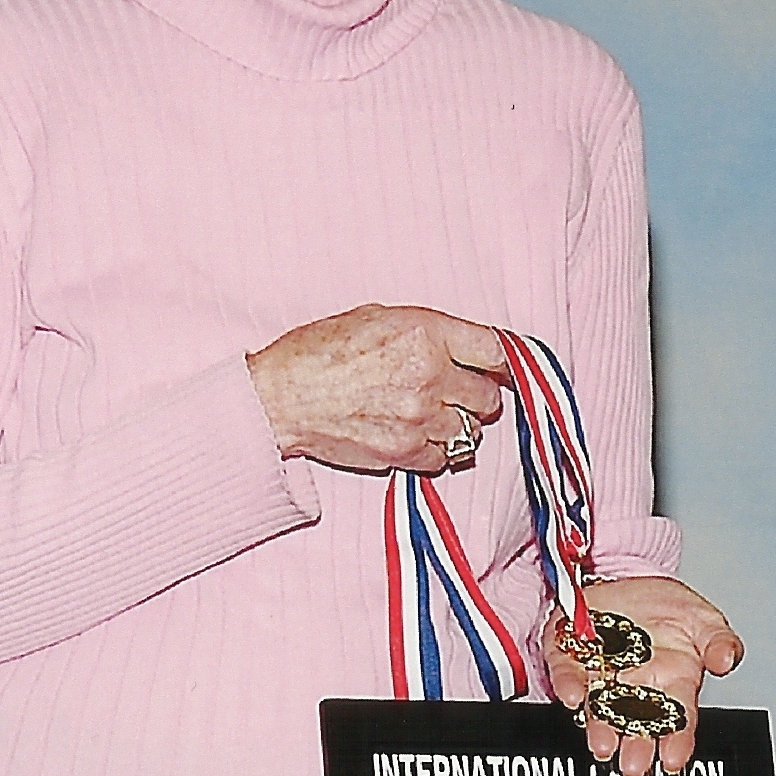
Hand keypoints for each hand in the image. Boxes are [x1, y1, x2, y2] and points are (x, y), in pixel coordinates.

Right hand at [249, 305, 509, 474]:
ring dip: (457, 425)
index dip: (497, 362)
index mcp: (426, 334)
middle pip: (489, 397)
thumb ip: (427, 331)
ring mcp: (419, 417)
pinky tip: (416, 436)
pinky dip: (435, 450)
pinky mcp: (404, 450)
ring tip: (431, 416)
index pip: (495, 351)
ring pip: (470, 431)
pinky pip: (443, 457)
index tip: (494, 369)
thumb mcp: (377, 317)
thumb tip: (463, 346)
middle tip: (458, 394)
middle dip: (477, 396)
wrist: (278, 396)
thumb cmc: (318, 352)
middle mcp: (430, 376)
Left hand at [541, 576, 743, 775]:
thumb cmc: (669, 611)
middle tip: (633, 767)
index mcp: (672, 683)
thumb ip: (719, 642)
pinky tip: (576, 697)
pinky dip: (569, 684)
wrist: (629, 581)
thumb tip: (726, 661)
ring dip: (599, 727)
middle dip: (634, 745)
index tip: (673, 760)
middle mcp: (634, 686)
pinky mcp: (569, 654)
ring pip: (597, 707)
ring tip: (603, 744)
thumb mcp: (705, 621)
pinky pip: (566, 672)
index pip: (676, 718)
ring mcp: (601, 673)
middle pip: (635, 721)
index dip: (676, 741)